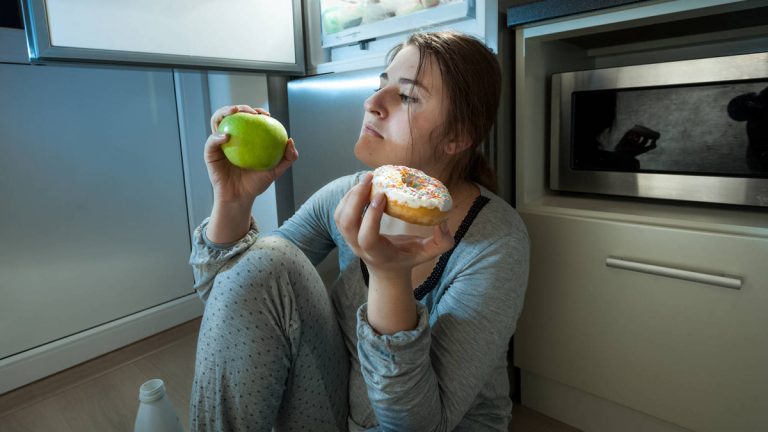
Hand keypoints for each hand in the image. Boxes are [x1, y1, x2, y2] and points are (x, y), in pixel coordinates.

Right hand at [204, 105, 297, 205]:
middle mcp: (231, 137)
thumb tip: (290, 140)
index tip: (266, 115)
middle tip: (250, 112)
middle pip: (231, 115)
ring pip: (217, 121)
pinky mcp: (210, 153)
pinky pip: (211, 142)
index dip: (256, 111)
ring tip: (234, 112)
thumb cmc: (256, 183)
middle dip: (239, 107)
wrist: (240, 198)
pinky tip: (226, 136)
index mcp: (245, 138)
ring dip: (224, 112)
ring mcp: (219, 143)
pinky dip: (217, 136)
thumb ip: (287, 158)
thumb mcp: (275, 171)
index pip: (249, 119)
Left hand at [334, 173, 453, 282]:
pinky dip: (347, 197)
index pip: (367, 237)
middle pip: (347, 224)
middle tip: (370, 178)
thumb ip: (442, 242)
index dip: (371, 216)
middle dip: (356, 198)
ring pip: (341, 216)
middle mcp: (359, 247)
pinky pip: (340, 212)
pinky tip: (362, 186)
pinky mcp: (346, 231)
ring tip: (367, 179)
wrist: (387, 269)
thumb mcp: (428, 253)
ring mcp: (349, 240)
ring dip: (351, 195)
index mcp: (378, 253)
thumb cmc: (408, 257)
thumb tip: (443, 222)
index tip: (382, 196)